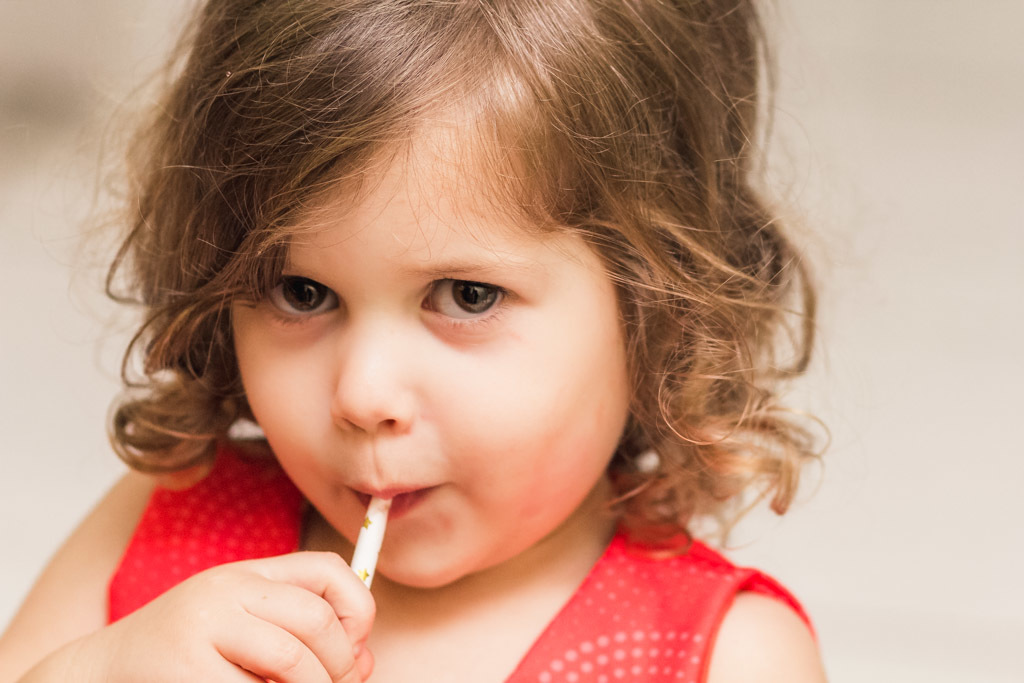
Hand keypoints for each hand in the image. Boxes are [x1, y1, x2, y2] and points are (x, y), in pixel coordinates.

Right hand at [52, 552, 375, 682]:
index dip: (359, 610)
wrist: (96, 675)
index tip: (354, 647)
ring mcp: (202, 626)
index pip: (328, 571)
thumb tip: (364, 664)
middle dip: (340, 665)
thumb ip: (299, 641)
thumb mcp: (242, 636)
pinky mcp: (184, 668)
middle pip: (317, 619)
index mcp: (245, 575)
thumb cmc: (179, 661)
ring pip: (293, 659)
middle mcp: (224, 590)